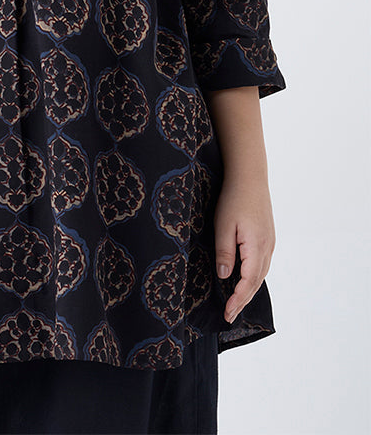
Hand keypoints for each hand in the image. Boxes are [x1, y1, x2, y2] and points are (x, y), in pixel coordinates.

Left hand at [213, 175, 275, 323]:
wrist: (250, 177)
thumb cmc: (234, 199)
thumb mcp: (223, 225)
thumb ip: (225, 252)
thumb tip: (225, 277)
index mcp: (257, 247)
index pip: (248, 282)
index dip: (238, 300)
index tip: (228, 314)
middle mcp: (267, 248)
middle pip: (257, 282)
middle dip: (243, 300)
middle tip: (230, 316)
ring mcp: (270, 242)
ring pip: (261, 274)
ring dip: (249, 290)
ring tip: (236, 303)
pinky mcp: (267, 237)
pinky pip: (262, 264)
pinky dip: (253, 277)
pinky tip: (245, 280)